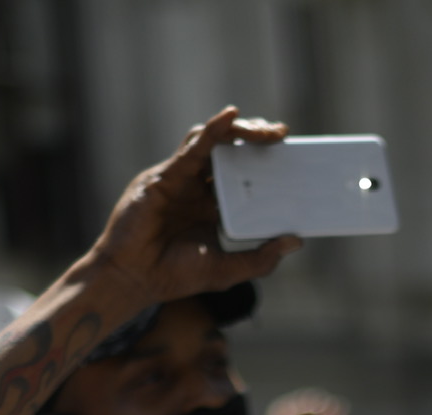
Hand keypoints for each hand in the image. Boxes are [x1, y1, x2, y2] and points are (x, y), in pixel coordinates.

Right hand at [90, 108, 301, 309]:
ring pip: (210, 140)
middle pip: (228, 150)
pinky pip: (192, 147)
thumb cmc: (175, 276)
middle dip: (255, 136)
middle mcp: (196, 187)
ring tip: (264, 130)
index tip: (291, 153)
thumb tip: (297, 241)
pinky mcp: (164, 176)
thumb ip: (262, 259)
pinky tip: (229, 117)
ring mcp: (180, 179)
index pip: (242, 173)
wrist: (134, 279)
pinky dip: (212, 131)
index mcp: (212, 206)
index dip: (263, 161)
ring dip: (238, 130)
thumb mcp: (228, 270)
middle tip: (282, 135)